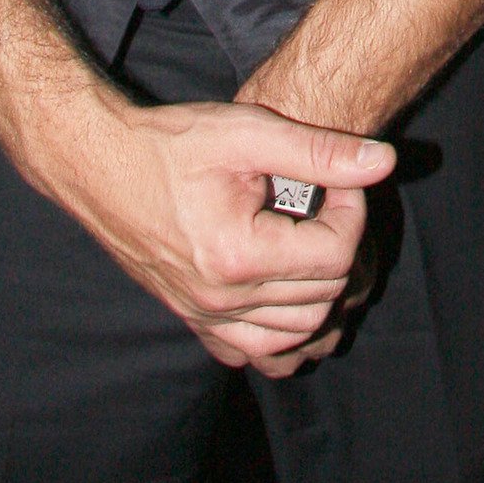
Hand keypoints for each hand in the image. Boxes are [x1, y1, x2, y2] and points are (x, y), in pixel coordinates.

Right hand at [69, 95, 394, 375]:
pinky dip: (282, 328)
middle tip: (327, 201)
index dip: (353, 212)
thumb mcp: (248, 133)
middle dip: (340, 245)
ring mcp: (204, 316)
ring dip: (319, 290)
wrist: (101, 165)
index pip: (336, 255)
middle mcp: (221, 300)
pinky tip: (283, 286)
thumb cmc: (170, 143)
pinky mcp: (193, 319)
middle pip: (323, 295)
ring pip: (296, 332)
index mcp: (238, 255)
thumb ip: (318, 151)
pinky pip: (254, 350)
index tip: (340, 181)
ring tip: (310, 239)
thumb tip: (382, 162)